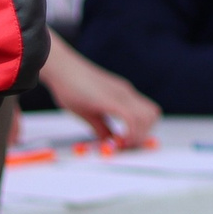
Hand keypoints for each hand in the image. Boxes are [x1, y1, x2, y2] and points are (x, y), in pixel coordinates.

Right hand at [39, 35, 159, 145]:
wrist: (61, 68)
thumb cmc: (71, 87)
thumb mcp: (88, 112)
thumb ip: (101, 127)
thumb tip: (109, 141)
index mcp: (123, 96)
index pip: (147, 113)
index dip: (142, 130)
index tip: (127, 143)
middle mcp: (126, 94)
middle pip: (152, 115)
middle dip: (143, 134)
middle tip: (126, 145)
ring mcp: (121, 95)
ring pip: (147, 116)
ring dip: (138, 135)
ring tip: (121, 144)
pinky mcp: (111, 99)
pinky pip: (131, 118)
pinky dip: (131, 133)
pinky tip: (118, 141)